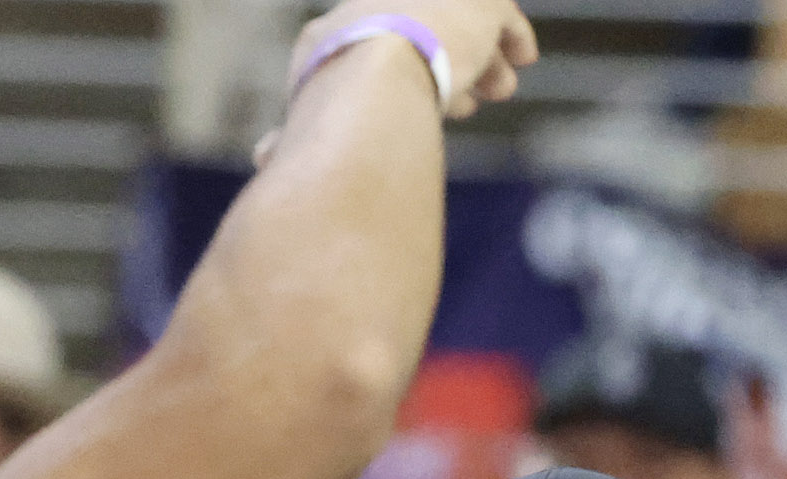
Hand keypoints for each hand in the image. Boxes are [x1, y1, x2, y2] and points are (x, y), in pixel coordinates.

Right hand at [283, 0, 537, 123]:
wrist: (370, 87)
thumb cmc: (328, 121)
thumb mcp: (301, 123)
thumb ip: (288, 137)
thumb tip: (264, 156)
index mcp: (335, 30)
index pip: (375, 43)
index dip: (400, 74)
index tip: (420, 102)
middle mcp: (383, 2)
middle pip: (424, 31)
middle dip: (445, 63)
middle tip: (465, 102)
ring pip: (465, 25)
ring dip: (482, 60)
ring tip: (499, 90)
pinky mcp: (483, 3)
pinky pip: (504, 17)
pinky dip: (513, 39)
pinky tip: (522, 59)